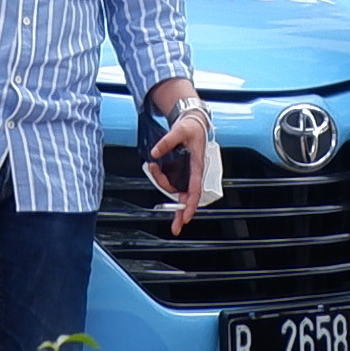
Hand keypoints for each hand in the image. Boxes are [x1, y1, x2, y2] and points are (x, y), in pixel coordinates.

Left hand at [144, 96, 212, 233]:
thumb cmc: (191, 128)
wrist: (193, 123)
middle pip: (187, 197)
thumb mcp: (179, 130)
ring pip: (176, 188)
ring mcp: (187, 173)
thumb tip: (155, 153)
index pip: (195, 188)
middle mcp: (193, 173)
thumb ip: (167, 141)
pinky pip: (172, 181)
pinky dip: (163, 179)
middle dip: (181, 213)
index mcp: (196, 165)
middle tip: (176, 228)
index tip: (187, 216)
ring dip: (162, 182)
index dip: (191, 204)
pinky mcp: (182, 171)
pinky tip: (155, 170)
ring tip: (152, 167)